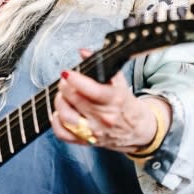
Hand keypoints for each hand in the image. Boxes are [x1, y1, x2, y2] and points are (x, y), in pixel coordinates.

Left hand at [51, 54, 169, 154]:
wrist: (137, 130)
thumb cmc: (126, 104)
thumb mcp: (120, 83)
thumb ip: (102, 66)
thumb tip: (83, 52)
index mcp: (114, 101)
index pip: (92, 90)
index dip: (76, 79)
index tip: (67, 72)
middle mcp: (104, 118)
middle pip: (75, 99)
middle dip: (65, 86)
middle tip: (65, 80)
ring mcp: (94, 131)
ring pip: (66, 116)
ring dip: (59, 102)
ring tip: (62, 94)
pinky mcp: (86, 141)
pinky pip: (63, 134)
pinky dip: (56, 121)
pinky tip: (59, 112)